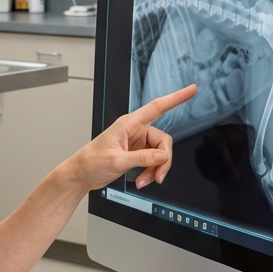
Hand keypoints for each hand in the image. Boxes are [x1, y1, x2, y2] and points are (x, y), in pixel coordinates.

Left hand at [71, 83, 196, 192]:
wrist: (81, 175)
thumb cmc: (90, 162)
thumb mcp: (117, 160)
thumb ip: (142, 158)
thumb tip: (163, 156)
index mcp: (129, 124)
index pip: (157, 107)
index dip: (176, 98)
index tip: (191, 90)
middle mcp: (135, 130)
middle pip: (163, 141)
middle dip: (163, 161)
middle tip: (158, 176)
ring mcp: (137, 143)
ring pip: (159, 154)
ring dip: (155, 170)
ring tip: (144, 181)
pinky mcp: (136, 154)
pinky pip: (153, 162)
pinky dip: (150, 172)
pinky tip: (141, 180)